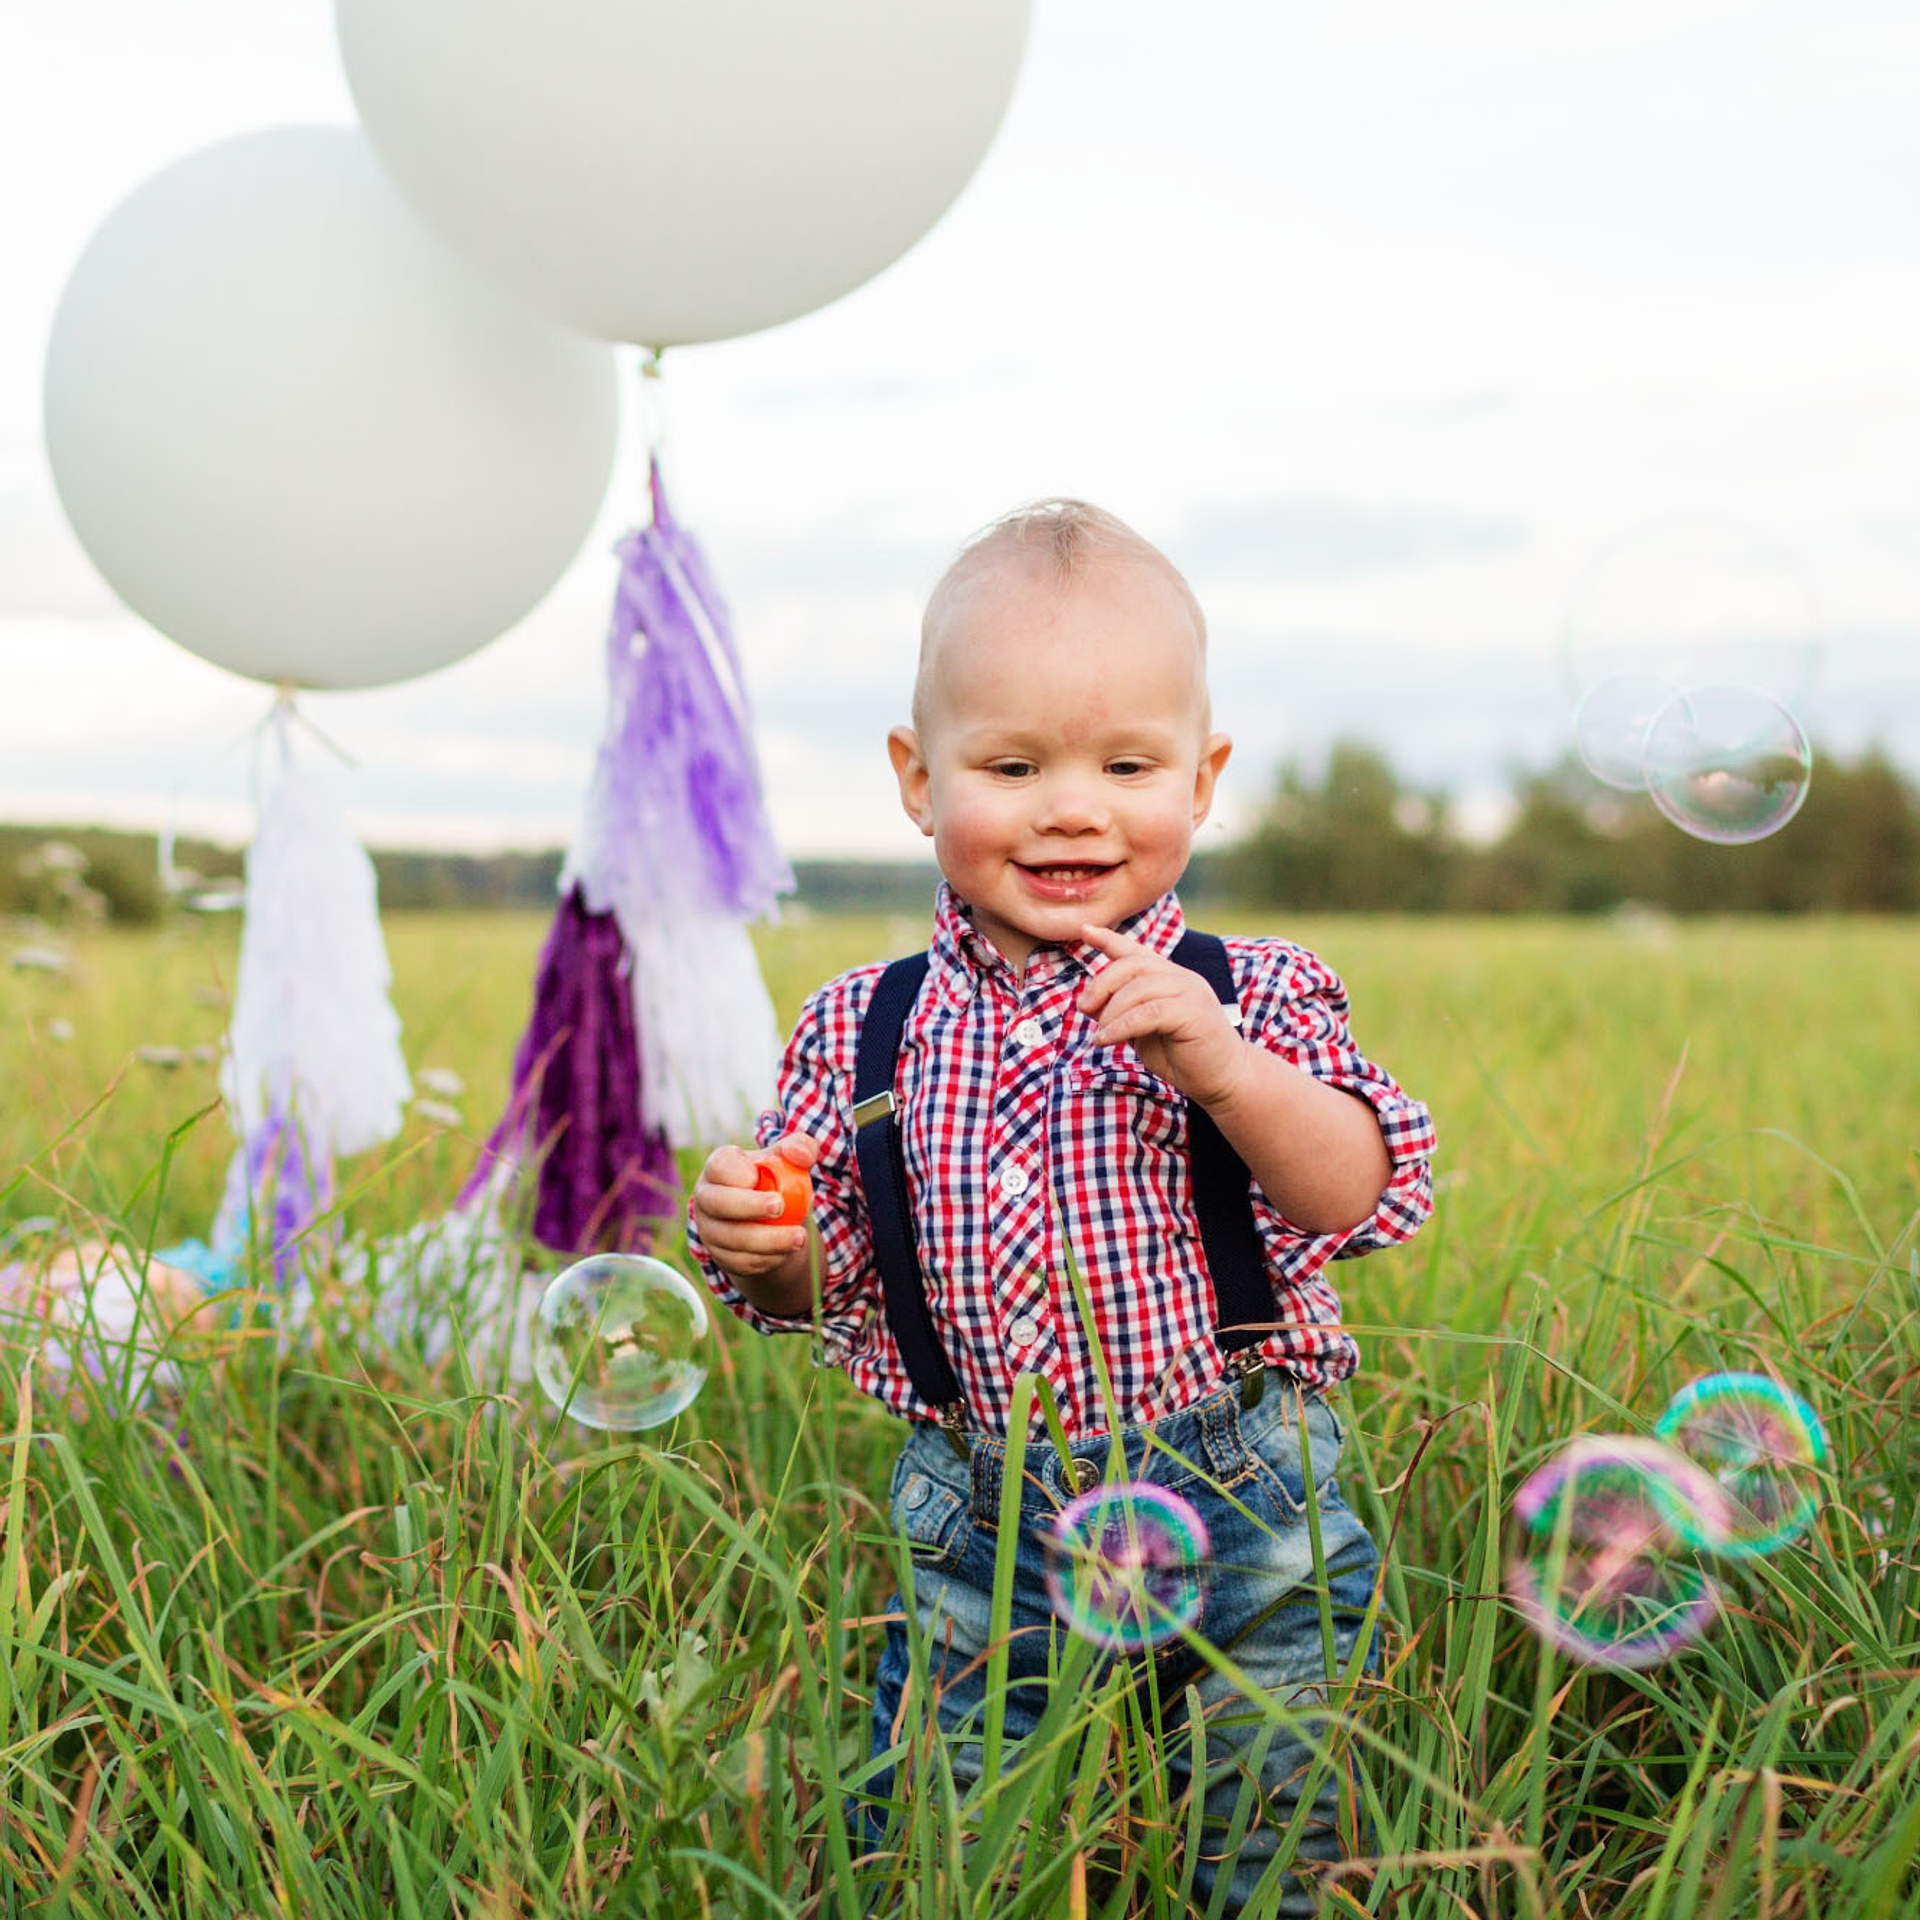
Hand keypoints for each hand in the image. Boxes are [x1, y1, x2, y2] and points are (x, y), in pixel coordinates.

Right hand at [690, 1133, 819, 1281]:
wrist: (767, 1218)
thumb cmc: (773, 1178)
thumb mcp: (787, 1159)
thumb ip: (800, 1147)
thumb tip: (801, 1157)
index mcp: (718, 1167)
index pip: (719, 1167)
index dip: (740, 1173)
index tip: (760, 1178)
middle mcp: (707, 1198)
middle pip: (719, 1204)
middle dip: (750, 1206)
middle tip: (781, 1207)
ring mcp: (710, 1230)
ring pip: (733, 1239)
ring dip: (769, 1240)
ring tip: (800, 1237)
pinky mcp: (720, 1256)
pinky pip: (741, 1261)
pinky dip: (767, 1258)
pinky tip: (787, 1252)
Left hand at [1075, 922, 1249, 1110]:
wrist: (1223, 1080)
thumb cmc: (1183, 1056)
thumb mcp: (1143, 1032)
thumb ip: (1121, 1014)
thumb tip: (1088, 1003)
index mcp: (1170, 978)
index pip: (1137, 952)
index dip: (1110, 939)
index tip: (1085, 930)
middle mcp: (1182, 978)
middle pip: (1134, 964)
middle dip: (1102, 984)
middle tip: (1085, 1008)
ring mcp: (1191, 992)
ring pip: (1140, 988)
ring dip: (1112, 1011)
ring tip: (1100, 1035)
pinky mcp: (1195, 1013)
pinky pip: (1150, 1012)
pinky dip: (1123, 1025)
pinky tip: (1108, 1039)